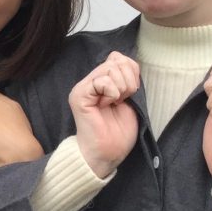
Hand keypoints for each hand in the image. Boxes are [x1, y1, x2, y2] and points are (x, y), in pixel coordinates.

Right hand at [68, 52, 139, 177]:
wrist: (107, 153)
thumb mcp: (130, 99)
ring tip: (115, 103)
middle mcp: (89, 81)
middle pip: (116, 60)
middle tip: (122, 100)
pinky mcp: (79, 95)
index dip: (131, 72)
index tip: (130, 93)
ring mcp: (83, 87)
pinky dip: (112, 93)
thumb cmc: (118, 132)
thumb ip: (127, 79)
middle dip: (129, 81)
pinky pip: (102, 81)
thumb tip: (125, 61)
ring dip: (121, 88)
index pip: (119, 57)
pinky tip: (106, 105)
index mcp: (100, 81)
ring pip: (111, 68)